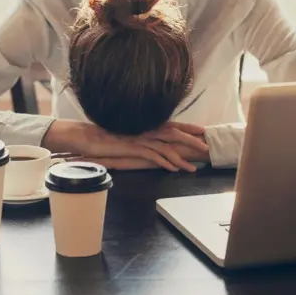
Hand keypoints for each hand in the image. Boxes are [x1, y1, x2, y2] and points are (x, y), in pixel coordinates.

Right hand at [79, 135, 209, 169]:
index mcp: (147, 124)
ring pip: (167, 147)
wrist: (89, 137)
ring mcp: (141, 138)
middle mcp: (146, 129)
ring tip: (193, 167)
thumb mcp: (129, 135)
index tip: (203, 130)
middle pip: (175, 133)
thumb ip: (143, 136)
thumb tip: (155, 143)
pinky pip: (153, 156)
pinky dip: (165, 163)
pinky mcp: (133, 147)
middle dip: (192, 141)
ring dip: (182, 158)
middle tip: (206, 148)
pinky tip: (174, 169)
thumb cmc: (109, 136)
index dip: (188, 127)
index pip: (172, 124)